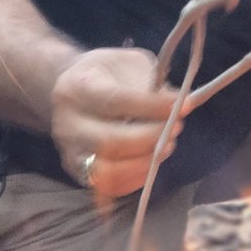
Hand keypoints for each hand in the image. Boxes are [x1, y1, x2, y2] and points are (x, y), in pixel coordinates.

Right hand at [50, 47, 181, 196]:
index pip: (116, 101)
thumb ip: (152, 82)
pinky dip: (135, 178)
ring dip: (145, 162)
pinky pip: (108, 187)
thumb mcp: (129, 63)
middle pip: (109, 141)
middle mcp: (67, 122)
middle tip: (176, 128)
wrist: (74, 89)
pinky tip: (152, 162)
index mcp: (78, 86)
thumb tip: (180, 103)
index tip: (183, 105)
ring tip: (167, 145)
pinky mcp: (77, 172)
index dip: (152, 106)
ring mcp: (69, 151)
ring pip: (107, 170)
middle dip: (151, 138)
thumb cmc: (108, 74)